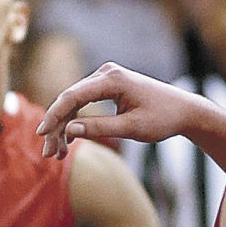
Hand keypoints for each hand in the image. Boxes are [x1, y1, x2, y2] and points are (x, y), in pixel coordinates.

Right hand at [39, 63, 189, 157]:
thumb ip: (100, 128)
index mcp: (112, 79)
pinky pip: (84, 102)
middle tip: (48, 153)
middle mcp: (105, 73)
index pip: (73, 96)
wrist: (184, 110)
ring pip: (74, 102)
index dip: (54, 115)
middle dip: (56, 126)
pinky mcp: (107, 86)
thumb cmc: (163, 119)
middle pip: (70, 99)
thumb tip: (70, 130)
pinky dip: (75, 120)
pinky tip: (68, 140)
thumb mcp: (132, 128)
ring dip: (64, 126)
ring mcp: (105, 78)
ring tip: (57, 153)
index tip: (41, 133)